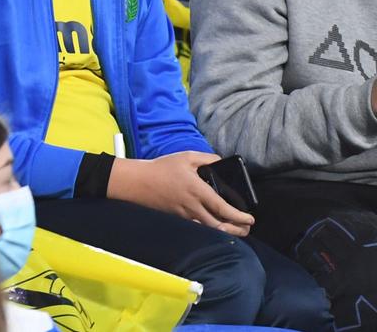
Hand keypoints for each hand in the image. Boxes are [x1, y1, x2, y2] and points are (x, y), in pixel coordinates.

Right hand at [110, 153, 251, 234]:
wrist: (138, 182)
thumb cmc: (162, 168)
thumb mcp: (186, 157)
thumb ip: (207, 158)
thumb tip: (221, 161)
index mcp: (198, 191)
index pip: (223, 208)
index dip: (239, 216)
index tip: (250, 219)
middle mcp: (193, 207)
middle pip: (220, 226)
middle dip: (237, 230)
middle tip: (247, 229)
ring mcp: (186, 215)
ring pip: (210, 230)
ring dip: (226, 232)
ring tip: (236, 231)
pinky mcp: (178, 218)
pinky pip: (199, 227)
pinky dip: (211, 230)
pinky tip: (216, 227)